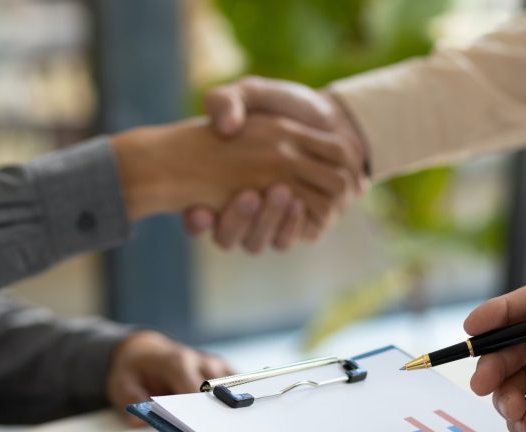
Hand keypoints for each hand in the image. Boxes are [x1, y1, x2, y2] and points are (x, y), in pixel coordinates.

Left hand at [106, 331, 230, 425]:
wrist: (146, 351)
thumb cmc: (135, 370)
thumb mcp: (121, 382)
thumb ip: (130, 398)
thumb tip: (139, 421)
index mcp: (177, 362)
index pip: (195, 390)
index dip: (200, 412)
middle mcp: (201, 361)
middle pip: (219, 391)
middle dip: (220, 414)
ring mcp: (216, 365)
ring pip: (234, 389)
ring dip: (232, 409)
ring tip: (232, 431)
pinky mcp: (225, 370)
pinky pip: (239, 386)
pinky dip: (239, 401)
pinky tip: (238, 419)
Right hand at [184, 76, 367, 251]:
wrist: (331, 118)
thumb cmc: (285, 105)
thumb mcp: (251, 94)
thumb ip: (226, 101)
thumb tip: (225, 126)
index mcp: (219, 186)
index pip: (195, 217)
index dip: (193, 221)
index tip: (200, 211)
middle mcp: (241, 211)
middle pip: (226, 237)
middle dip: (236, 221)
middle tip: (250, 194)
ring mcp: (269, 221)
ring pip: (255, 243)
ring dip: (266, 221)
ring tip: (280, 191)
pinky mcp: (298, 227)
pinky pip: (285, 241)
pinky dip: (291, 224)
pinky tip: (299, 201)